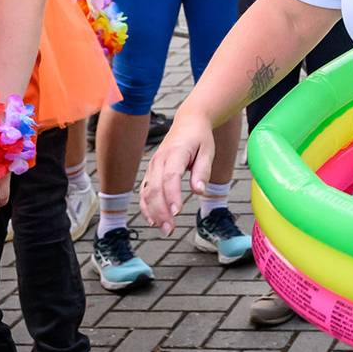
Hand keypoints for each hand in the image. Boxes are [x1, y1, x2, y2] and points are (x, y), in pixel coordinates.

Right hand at [140, 112, 215, 236]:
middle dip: (161, 210)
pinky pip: (144, 191)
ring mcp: (152, 166)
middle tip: (170, 229)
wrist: (188, 122)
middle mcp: (160, 159)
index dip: (172, 195)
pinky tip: (153, 220)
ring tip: (164, 229)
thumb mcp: (208, 150)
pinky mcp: (150, 172)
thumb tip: (199, 190)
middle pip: (155, 187)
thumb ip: (203, 171)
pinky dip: (146, 206)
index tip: (176, 212)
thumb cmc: (199, 138)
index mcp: (176, 152)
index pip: (171, 176)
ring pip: (147, 191)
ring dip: (153, 212)